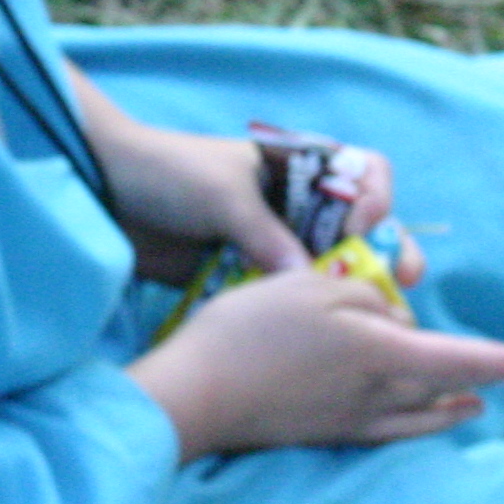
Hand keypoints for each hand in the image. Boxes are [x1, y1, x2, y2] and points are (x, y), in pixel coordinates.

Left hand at [69, 68, 427, 287]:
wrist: (106, 191)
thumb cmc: (169, 174)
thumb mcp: (223, 196)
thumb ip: (266, 234)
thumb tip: (308, 278)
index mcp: (296, 168)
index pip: (363, 176)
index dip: (375, 202)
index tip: (360, 229)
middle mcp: (294, 205)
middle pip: (358, 231)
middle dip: (382, 256)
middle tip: (397, 285)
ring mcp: (272, 242)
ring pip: (328, 270)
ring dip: (348, 292)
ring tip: (370, 319)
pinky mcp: (247, 275)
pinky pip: (288, 296)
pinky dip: (304, 313)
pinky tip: (314, 335)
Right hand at [126, 270, 503, 460]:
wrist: (197, 395)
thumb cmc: (251, 331)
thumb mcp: (311, 289)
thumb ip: (365, 299)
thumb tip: (394, 319)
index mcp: (382, 354)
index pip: (462, 358)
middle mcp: (377, 395)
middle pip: (445, 390)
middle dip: (480, 380)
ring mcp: (350, 421)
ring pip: (419, 415)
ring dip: (452, 406)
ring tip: (474, 405)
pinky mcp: (324, 433)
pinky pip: (388, 429)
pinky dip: (415, 423)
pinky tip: (410, 420)